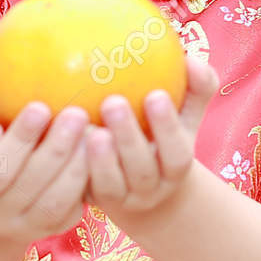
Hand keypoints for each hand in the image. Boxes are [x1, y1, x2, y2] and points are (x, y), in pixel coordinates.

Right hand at [0, 99, 90, 246]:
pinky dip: (86, 184)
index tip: (41, 107)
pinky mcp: (51, 231)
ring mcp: (24, 228)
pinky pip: (71, 211)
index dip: (19, 140)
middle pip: (28, 185)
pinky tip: (96, 155)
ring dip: (75, 167)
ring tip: (90, 133)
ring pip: (53, 203)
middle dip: (55, 148)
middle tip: (76, 114)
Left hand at [86, 57, 219, 221]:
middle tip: (113, 102)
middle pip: (142, 170)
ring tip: (90, 128)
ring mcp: (121, 198)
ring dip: (100, 158)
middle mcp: (151, 188)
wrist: (140, 184)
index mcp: (175, 166)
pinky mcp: (92, 200)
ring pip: (110, 184)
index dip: (167, 127)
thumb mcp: (185, 114)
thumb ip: (196, 87)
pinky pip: (81, 187)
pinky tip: (63, 138)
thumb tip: (191, 59)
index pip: (177, 152)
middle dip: (128, 137)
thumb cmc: (164, 133)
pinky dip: (74, 164)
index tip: (155, 94)